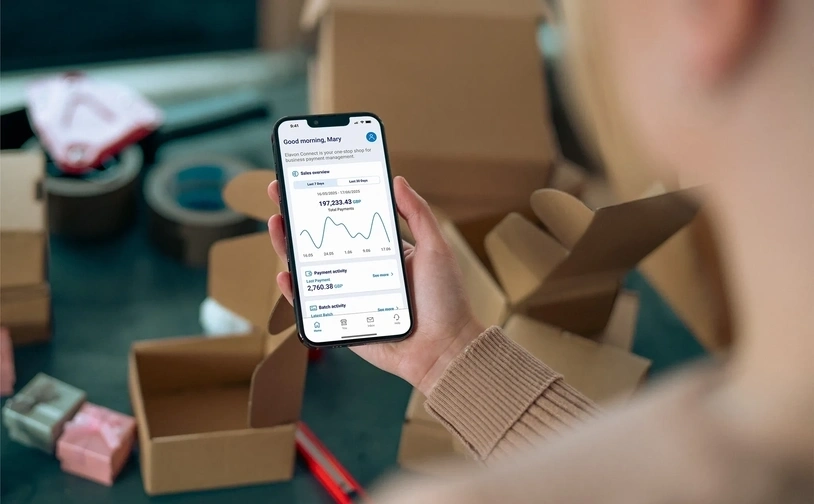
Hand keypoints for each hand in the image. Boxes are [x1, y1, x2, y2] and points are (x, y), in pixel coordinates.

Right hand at [267, 176, 483, 394]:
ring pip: (310, 269)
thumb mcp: (435, 248)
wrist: (445, 349)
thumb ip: (417, 214)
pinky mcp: (341, 320)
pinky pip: (311, 305)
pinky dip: (294, 291)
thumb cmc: (446, 300)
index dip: (327, 200)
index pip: (348, 219)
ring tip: (276, 223)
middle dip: (297, 216)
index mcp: (382, 251)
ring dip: (288, 246)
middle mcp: (362, 270)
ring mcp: (349, 295)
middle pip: (321, 240)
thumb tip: (397, 180)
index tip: (309, 179)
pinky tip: (285, 273)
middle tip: (279, 192)